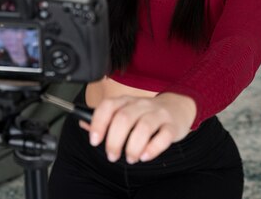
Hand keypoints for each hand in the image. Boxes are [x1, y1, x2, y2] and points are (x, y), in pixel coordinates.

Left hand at [81, 93, 196, 163]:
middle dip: (114, 141)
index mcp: (126, 101)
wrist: (177, 107)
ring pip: (144, 127)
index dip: (99, 123)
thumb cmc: (145, 113)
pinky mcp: (172, 125)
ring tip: (130, 158)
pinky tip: (145, 155)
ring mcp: (158, 114)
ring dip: (133, 147)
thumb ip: (106, 119)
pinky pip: (164, 136)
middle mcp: (141, 105)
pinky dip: (153, 148)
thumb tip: (84, 124)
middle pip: (124, 119)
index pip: (108, 106)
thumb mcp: (125, 111)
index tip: (94, 141)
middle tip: (112, 156)